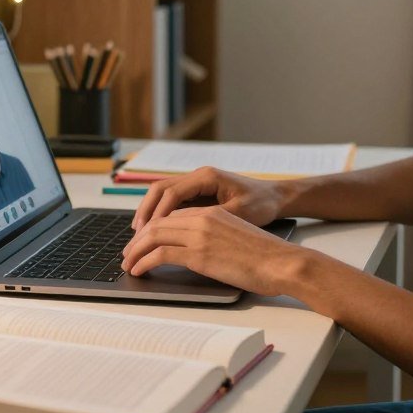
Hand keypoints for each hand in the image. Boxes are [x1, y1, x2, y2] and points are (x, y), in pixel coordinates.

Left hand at [121, 206, 306, 295]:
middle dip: (137, 240)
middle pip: (157, 223)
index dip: (151, 229)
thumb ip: (214, 238)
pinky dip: (144, 262)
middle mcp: (203, 218)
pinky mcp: (199, 254)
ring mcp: (200, 235)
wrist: (282, 262)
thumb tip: (196, 253)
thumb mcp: (236, 237)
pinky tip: (139, 270)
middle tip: (127, 254)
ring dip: (135, 251)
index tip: (142, 242)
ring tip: (128, 264)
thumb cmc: (266, 256)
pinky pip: (160, 254)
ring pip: (153, 237)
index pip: (171, 216)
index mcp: (212, 212)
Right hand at [129, 167, 289, 231]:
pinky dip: (160, 215)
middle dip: (145, 212)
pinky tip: (155, 232)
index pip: (171, 192)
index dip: (156, 214)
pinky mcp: (198, 194)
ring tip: (139, 235)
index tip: (146, 233)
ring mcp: (197, 184)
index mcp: (206, 177)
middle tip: (135, 236)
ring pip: (162, 195)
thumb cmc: (262, 203)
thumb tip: (187, 231)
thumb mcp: (240, 213)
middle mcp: (198, 177)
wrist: (276, 197)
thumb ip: (213, 220)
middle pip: (160, 190)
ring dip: (149, 213)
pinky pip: (172, 202)